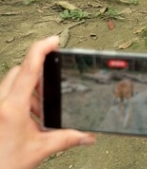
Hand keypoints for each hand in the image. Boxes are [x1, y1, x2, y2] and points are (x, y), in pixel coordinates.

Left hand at [0, 36, 95, 168]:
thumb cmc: (4, 164)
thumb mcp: (40, 150)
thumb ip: (67, 139)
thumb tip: (87, 136)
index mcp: (12, 108)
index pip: (29, 68)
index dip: (42, 49)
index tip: (54, 40)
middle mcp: (0, 103)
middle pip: (19, 71)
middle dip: (38, 72)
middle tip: (53, 78)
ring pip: (11, 83)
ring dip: (29, 89)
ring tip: (40, 106)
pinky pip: (6, 96)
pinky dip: (20, 100)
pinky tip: (29, 116)